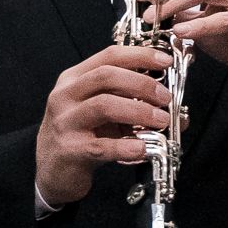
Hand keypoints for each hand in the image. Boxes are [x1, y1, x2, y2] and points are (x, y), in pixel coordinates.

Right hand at [36, 44, 176, 205]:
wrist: (52, 171)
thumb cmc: (80, 136)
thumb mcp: (102, 113)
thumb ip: (131, 102)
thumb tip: (174, 107)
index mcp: (74, 79)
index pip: (109, 56)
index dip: (140, 55)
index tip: (165, 61)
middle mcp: (65, 96)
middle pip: (106, 76)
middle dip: (142, 84)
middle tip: (165, 97)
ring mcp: (65, 122)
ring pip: (104, 106)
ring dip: (139, 111)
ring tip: (161, 121)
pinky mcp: (69, 150)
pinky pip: (101, 146)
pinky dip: (126, 146)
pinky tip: (142, 148)